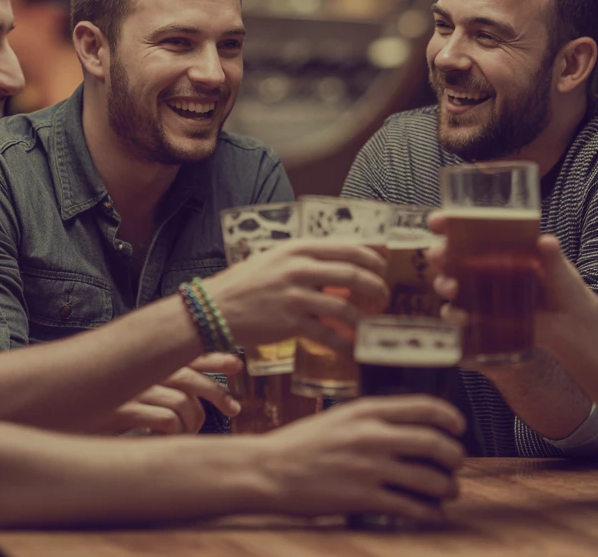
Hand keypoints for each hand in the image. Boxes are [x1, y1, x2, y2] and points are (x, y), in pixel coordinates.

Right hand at [100, 354, 242, 434]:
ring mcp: (132, 389)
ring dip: (192, 422)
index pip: (186, 351)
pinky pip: (165, 422)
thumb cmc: (92, 399)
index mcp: (146, 358)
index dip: (215, 356)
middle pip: (192, 378)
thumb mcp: (125, 383)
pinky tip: (168, 438)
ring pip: (182, 404)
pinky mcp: (122, 411)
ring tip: (188, 432)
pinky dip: (174, 432)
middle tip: (234, 409)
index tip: (237, 365)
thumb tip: (191, 396)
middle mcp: (141, 369)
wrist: (49, 406)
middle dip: (218, 393)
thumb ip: (154, 380)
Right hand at [204, 240, 388, 351]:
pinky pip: (328, 334)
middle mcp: (298, 269)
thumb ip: (305, 260)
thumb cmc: (245, 284)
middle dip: (376, 286)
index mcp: (298, 248)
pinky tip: (353, 348)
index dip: (373, 258)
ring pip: (345, 306)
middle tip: (384, 295)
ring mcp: (295, 297)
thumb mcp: (275, 258)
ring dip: (364, 317)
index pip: (347, 247)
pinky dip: (345, 343)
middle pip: (353, 274)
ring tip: (370, 323)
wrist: (213, 308)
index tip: (384, 266)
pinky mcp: (290, 324)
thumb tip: (339, 265)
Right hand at [254, 395, 466, 521]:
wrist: (268, 470)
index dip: (451, 417)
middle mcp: (372, 435)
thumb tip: (410, 425)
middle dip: (455, 456)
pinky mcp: (362, 498)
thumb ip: (373, 418)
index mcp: (367, 410)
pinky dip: (430, 513)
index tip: (459, 427)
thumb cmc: (302, 444)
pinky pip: (410, 507)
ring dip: (448, 487)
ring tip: (449, 491)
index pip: (424, 407)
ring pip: (429, 478)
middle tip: (456, 463)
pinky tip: (434, 514)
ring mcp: (369, 468)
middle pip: (434, 443)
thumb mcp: (339, 417)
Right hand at [426, 213, 588, 315]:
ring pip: (448, 284)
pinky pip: (459, 314)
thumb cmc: (563, 287)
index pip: (467, 230)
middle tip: (438, 255)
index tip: (437, 221)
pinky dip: (453, 315)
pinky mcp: (482, 317)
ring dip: (442, 283)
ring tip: (452, 288)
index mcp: (498, 247)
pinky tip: (461, 316)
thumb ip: (552, 256)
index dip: (447, 224)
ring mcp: (480, 293)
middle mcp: (483, 268)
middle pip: (449, 257)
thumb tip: (546, 241)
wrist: (572, 324)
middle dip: (437, 254)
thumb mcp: (559, 268)